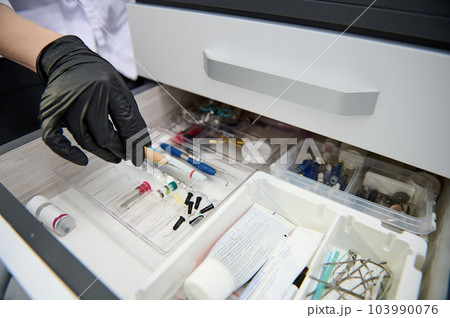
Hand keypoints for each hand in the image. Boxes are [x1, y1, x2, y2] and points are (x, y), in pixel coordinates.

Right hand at [36, 35, 149, 165]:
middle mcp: (84, 97)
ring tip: (114, 156)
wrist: (67, 60)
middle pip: (104, 136)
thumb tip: (141, 143)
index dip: (136, 143)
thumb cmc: (96, 75)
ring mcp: (64, 106)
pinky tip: (83, 160)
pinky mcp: (50, 113)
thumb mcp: (120, 88)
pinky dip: (69, 153)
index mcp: (106, 88)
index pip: (125, 124)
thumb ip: (130, 115)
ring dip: (102, 153)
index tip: (141, 154)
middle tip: (128, 154)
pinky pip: (55, 140)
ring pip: (85, 141)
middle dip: (119, 150)